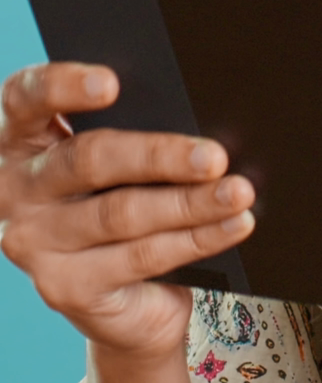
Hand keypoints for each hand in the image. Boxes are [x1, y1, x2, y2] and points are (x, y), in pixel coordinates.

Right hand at [0, 63, 254, 360]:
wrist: (122, 298)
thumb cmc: (120, 201)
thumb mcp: (116, 164)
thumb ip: (133, 132)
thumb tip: (200, 114)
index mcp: (20, 138)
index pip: (26, 97)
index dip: (64, 86)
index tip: (112, 83)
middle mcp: (15, 188)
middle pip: (88, 159)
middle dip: (159, 155)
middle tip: (215, 156)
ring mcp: (33, 242)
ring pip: (122, 212)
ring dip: (190, 202)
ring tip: (238, 192)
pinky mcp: (64, 287)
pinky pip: (142, 256)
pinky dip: (197, 238)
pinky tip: (233, 225)